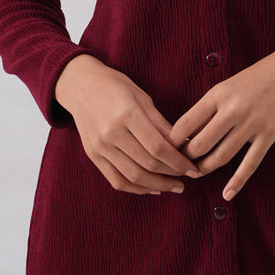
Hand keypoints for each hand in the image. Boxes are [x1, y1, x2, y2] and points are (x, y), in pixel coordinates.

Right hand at [55, 55, 202, 195]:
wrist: (81, 86)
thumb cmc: (115, 87)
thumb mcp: (143, 98)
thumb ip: (162, 124)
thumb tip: (185, 146)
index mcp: (126, 114)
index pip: (158, 147)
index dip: (178, 162)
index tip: (193, 168)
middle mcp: (110, 133)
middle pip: (147, 164)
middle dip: (172, 174)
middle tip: (188, 177)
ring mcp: (100, 147)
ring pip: (133, 177)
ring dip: (157, 185)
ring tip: (174, 186)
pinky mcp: (93, 156)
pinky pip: (116, 180)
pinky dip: (137, 189)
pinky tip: (153, 188)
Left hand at [166, 41, 274, 201]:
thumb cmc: (255, 77)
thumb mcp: (226, 86)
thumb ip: (207, 108)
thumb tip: (186, 135)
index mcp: (217, 94)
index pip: (184, 125)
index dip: (173, 143)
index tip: (168, 150)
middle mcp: (232, 109)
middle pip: (199, 145)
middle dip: (187, 159)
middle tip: (182, 165)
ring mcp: (252, 123)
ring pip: (221, 157)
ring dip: (206, 169)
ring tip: (198, 172)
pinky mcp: (269, 134)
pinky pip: (250, 163)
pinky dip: (237, 181)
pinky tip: (227, 194)